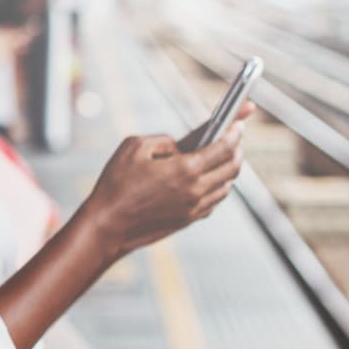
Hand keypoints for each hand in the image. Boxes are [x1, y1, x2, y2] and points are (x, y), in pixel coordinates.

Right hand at [80, 103, 251, 257]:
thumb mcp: (133, 147)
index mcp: (185, 169)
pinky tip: (210, 180)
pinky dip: (219, 187)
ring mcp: (195, 207)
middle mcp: (196, 190)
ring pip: (227, 185)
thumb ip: (163, 140)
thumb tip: (179, 146)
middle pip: (233, 167)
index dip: (235, 132)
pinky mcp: (190, 219)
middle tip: (235, 139)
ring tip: (224, 158)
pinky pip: (215, 200)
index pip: (224, 148)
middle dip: (237, 149)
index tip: (239, 123)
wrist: (108, 225)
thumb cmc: (116, 185)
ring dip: (230, 169)